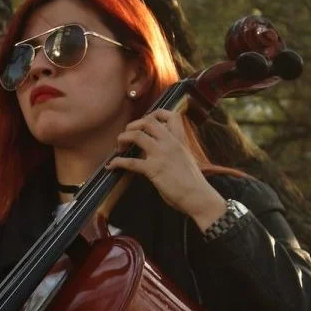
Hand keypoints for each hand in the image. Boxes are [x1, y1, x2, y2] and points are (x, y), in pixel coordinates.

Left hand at [108, 109, 227, 230]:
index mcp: (180, 140)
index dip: (155, 114)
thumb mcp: (186, 158)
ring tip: (119, 148)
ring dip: (123, 139)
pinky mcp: (153, 169)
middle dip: (133, 125)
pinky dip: (117, 162)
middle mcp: (170, 143)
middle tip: (127, 136)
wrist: (199, 196)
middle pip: (148, 121)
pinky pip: (130, 162)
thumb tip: (158, 151)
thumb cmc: (193, 182)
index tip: (145, 123)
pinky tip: (111, 166)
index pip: (171, 115)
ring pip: (136, 135)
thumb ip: (174, 151)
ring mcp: (161, 155)